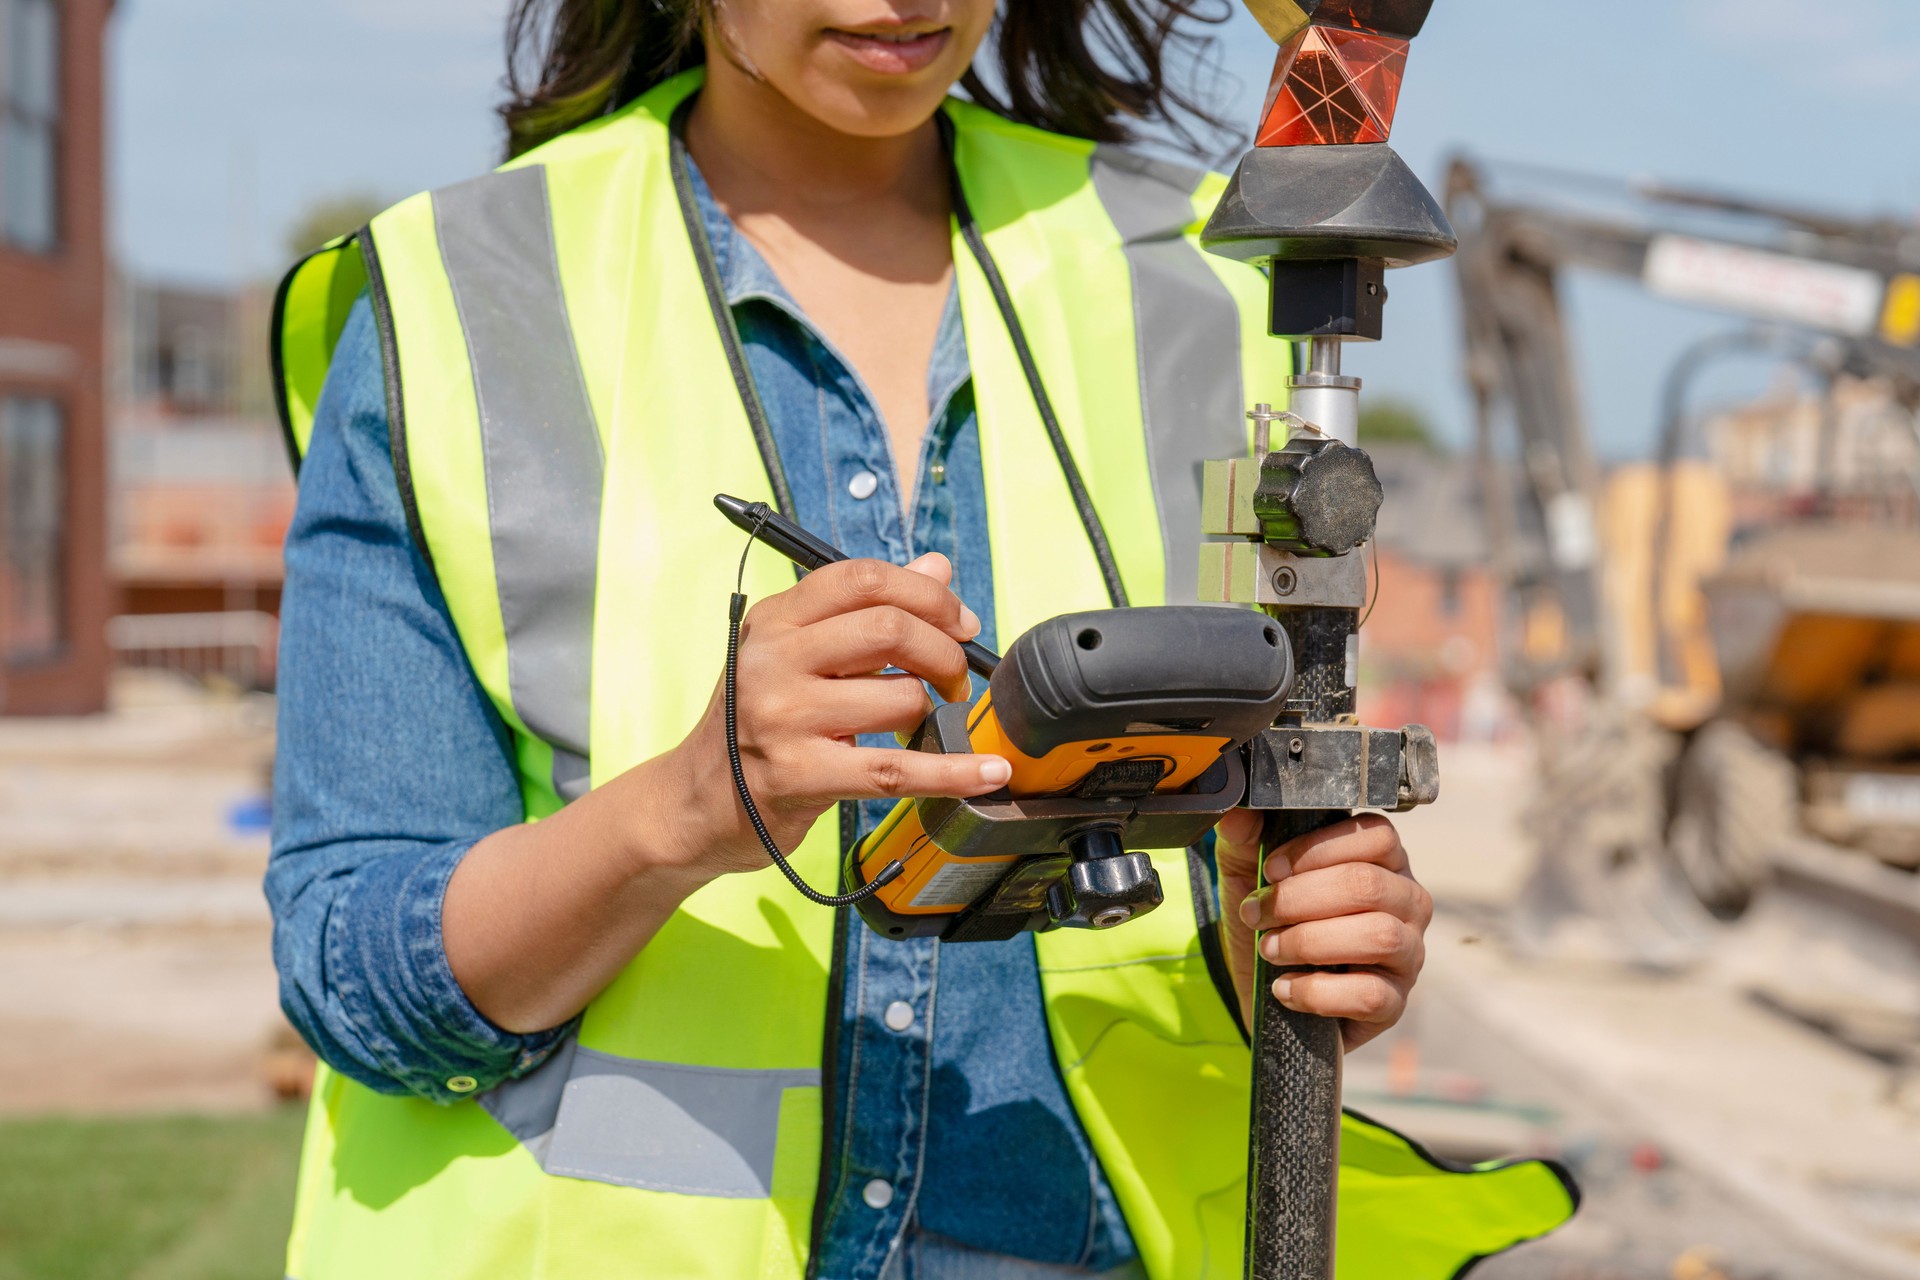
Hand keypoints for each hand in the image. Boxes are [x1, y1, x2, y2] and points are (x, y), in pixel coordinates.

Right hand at [666, 552, 1008, 877]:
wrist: (693, 803)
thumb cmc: (754, 726)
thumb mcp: (797, 655)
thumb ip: (866, 611)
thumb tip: (936, 568)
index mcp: (776, 620)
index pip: (863, 578)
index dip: (927, 594)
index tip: (960, 622)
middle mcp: (773, 660)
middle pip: (890, 628)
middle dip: (944, 651)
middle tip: (954, 679)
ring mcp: (782, 717)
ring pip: (900, 696)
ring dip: (934, 713)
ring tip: (927, 724)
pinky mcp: (798, 776)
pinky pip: (896, 770)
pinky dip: (954, 772)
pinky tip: (987, 773)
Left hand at [1214, 810, 1430, 1051]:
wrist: (1262, 987)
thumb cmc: (1272, 920)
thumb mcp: (1248, 873)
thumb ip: (1244, 838)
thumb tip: (1238, 815)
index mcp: (1382, 860)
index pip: (1375, 836)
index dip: (1317, 850)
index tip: (1270, 869)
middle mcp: (1406, 902)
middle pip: (1367, 885)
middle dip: (1299, 899)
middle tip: (1258, 914)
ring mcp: (1407, 953)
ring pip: (1377, 936)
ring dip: (1308, 942)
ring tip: (1269, 949)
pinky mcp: (1394, 1002)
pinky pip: (1369, 995)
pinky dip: (1316, 991)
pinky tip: (1286, 988)